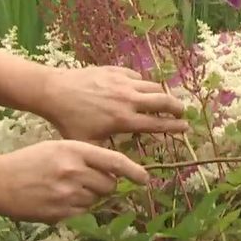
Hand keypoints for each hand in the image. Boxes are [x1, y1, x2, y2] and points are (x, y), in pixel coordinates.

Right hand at [0, 140, 148, 223]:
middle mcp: (74, 172)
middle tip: (87, 181)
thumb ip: (86, 157)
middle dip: (104, 185)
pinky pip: (82, 212)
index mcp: (75, 150)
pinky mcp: (61, 213)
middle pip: (109, 185)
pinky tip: (56, 199)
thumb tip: (113, 174)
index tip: (145, 179)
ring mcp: (68, 194)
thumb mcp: (57, 148)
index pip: (115, 162)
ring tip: (65, 188)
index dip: (134, 172)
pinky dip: (76, 207)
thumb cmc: (30, 161)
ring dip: (89, 196)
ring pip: (96, 200)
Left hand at [34, 66, 188, 141]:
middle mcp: (128, 99)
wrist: (54, 92)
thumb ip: (107, 154)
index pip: (157, 124)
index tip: (185, 127)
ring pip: (153, 86)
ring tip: (164, 100)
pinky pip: (137, 77)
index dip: (174, 126)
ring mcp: (123, 82)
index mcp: (123, 120)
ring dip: (162, 94)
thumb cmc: (69, 121)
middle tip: (182, 111)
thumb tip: (120, 169)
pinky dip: (143, 84)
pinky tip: (140, 89)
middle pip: (163, 101)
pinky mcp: (115, 70)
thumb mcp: (88, 143)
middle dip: (177, 106)